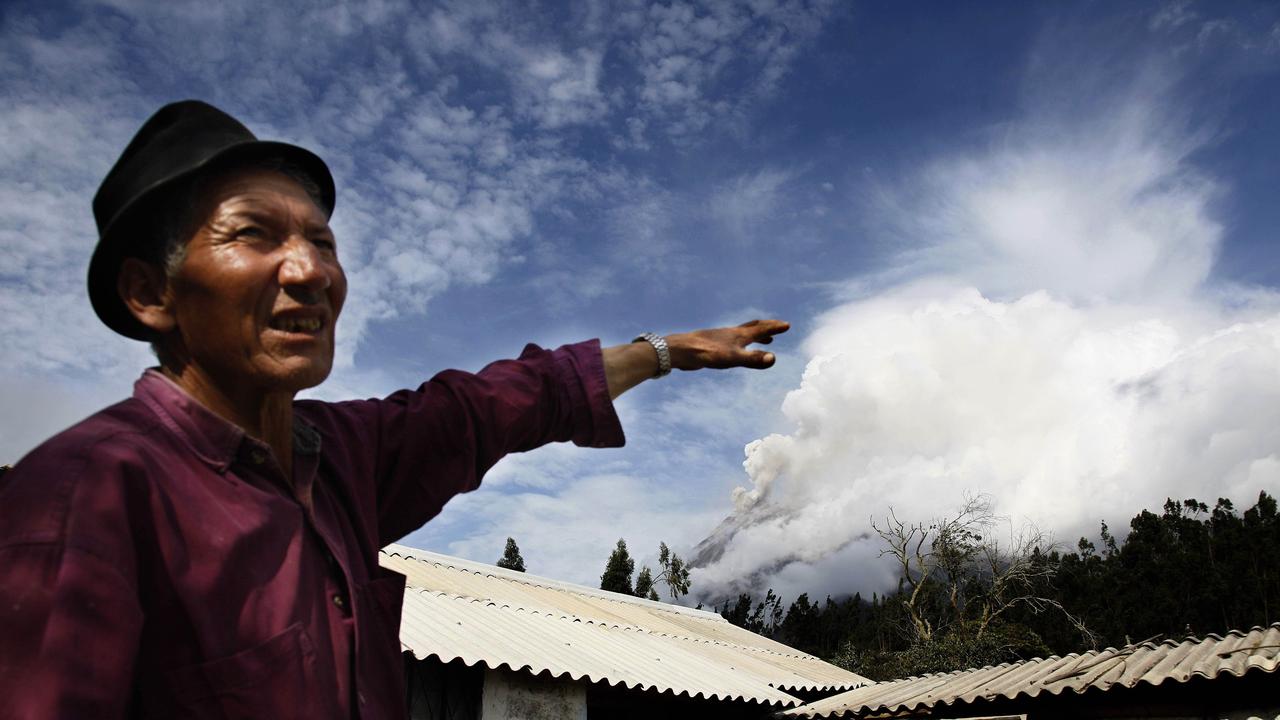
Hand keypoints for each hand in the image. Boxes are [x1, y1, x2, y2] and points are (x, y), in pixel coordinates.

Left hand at [666, 319, 790, 370]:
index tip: (787, 325)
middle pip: (753, 327)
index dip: (775, 328)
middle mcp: (731, 334)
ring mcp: (722, 338)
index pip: (761, 329)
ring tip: (765, 339)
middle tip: (778, 327)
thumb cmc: (707, 353)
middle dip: (768, 327)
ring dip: (756, 335)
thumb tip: (773, 359)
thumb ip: (753, 359)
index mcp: (739, 335)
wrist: (681, 350)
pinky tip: (737, 349)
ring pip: (743, 334)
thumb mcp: (733, 358)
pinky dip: (742, 342)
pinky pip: (733, 341)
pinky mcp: (713, 345)